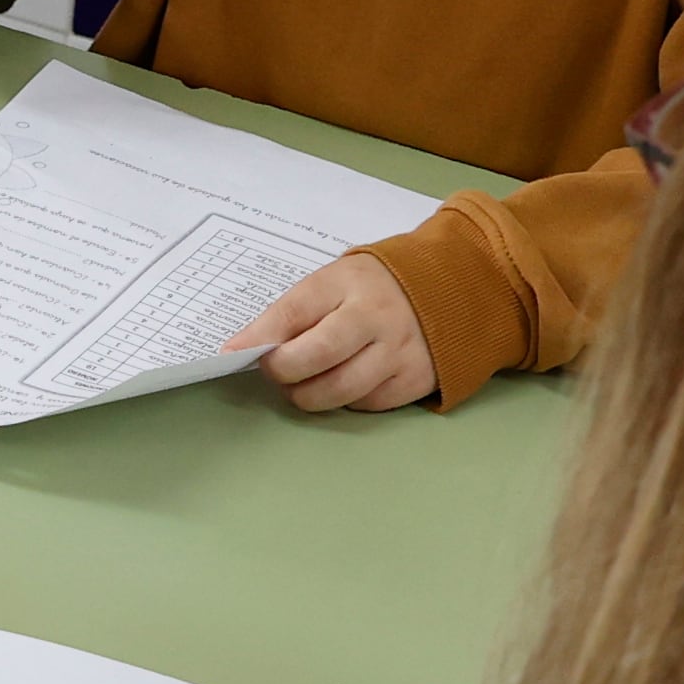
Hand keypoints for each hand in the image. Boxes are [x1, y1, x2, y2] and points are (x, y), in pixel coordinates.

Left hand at [231, 251, 435, 412]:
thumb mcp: (336, 280)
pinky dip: (346, 400)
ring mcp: (399, 349)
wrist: (450, 286)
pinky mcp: (416, 378)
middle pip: (316, 356)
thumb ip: (296, 311)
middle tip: (275, 372)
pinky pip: (367, 403)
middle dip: (283, 372)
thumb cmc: (376, 286)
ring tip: (302, 384)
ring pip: (339, 390)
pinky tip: (345, 382)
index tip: (233, 354)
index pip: (293, 311)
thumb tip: (244, 347)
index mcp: (348, 281)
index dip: (258, 337)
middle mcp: (376, 315)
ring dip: (309, 395)